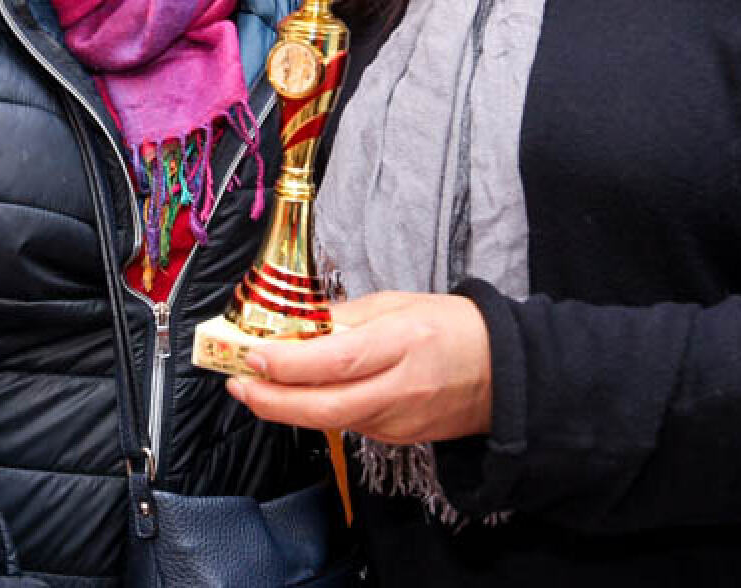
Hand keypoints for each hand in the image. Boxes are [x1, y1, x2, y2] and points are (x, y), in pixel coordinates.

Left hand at [225, 292, 493, 444]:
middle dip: (272, 400)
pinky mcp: (398, 436)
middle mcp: (400, 388)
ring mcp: (400, 419)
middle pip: (326, 406)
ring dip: (286, 408)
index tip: (253, 355)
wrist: (504, 373)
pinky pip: (349, 424)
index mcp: (401, 343)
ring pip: (332, 420)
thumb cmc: (451, 328)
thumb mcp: (396, 304)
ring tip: (252, 387)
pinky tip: (296, 396)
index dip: (289, 363)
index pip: (336, 360)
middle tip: (237, 384)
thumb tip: (295, 323)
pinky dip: (317, 411)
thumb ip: (344, 316)